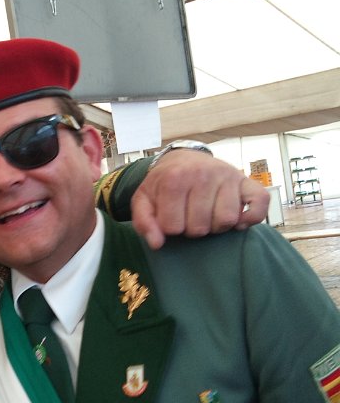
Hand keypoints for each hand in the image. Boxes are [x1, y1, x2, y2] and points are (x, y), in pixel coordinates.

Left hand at [131, 150, 269, 248]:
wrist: (184, 159)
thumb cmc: (163, 184)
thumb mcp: (144, 199)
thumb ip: (143, 222)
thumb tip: (157, 243)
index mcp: (174, 179)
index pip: (172, 227)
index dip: (170, 229)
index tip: (170, 218)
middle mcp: (203, 174)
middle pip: (200, 227)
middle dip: (192, 229)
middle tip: (189, 217)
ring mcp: (227, 176)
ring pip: (226, 221)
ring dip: (216, 227)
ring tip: (207, 217)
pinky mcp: (246, 181)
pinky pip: (260, 204)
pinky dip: (250, 218)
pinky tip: (237, 220)